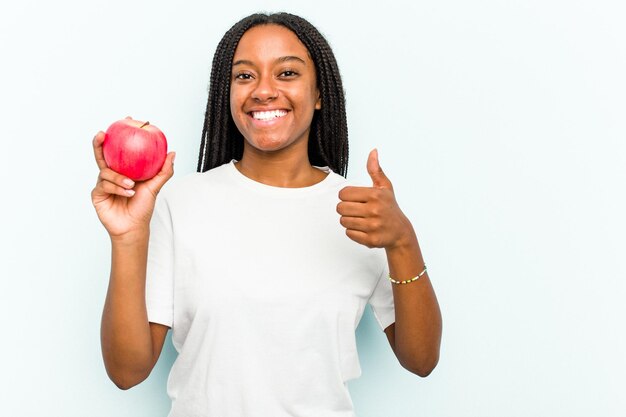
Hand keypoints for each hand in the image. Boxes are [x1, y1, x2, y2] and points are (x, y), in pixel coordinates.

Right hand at [91, 119, 174, 237]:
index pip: (119, 150)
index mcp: (123, 170)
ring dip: (119, 178)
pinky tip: (127, 193)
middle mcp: (111, 174)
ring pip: (106, 172)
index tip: (126, 119)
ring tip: (131, 185)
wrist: (133, 227)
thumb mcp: (155, 187)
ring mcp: (103, 183)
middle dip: (99, 143)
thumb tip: (172, 152)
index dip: (120, 134)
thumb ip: (163, 171)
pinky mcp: (97, 194)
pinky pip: (105, 185)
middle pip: (102, 154)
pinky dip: (117, 188)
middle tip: (102, 134)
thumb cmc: (143, 207)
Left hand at [337, 149, 414, 249]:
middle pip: (340, 208)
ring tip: (360, 219)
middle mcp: (374, 210)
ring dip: (348, 220)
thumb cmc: (390, 207)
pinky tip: (363, 228)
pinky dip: (353, 232)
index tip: (354, 199)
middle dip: (345, 209)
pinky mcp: (370, 240)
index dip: (346, 196)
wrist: (400, 232)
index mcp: (375, 195)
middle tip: (356, 210)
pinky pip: (349, 233)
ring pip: (343, 221)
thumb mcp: (385, 187)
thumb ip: (375, 170)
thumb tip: (373, 151)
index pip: (343, 194)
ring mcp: (373, 226)